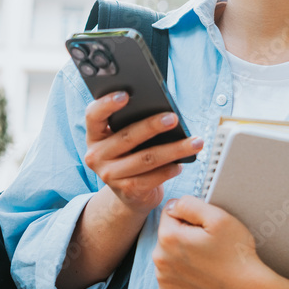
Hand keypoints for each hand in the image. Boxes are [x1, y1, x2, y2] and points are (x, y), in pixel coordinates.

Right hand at [83, 91, 203, 214]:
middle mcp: (97, 155)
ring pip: (146, 158)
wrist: (131, 194)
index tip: (125, 95)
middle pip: (127, 136)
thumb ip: (134, 123)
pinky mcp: (127, 191)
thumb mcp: (126, 139)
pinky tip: (182, 164)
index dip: (106, 104)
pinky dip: (170, 169)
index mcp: (95, 136)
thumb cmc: (133, 156)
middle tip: (173, 118)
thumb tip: (165, 112)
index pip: (93, 116)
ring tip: (195, 142)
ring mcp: (110, 175)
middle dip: (152, 126)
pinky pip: (152, 178)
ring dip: (174, 149)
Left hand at [153, 196, 271, 288]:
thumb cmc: (234, 252)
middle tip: (207, 244)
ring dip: (182, 252)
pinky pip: (169, 272)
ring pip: (168, 252)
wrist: (245, 288)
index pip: (170, 212)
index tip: (205, 229)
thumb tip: (172, 205)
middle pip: (167, 233)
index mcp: (168, 237)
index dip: (190, 216)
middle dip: (184, 234)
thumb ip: (189, 204)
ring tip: (205, 259)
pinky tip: (199, 272)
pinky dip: (181, 270)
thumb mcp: (218, 217)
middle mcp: (159, 259)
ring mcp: (162, 278)